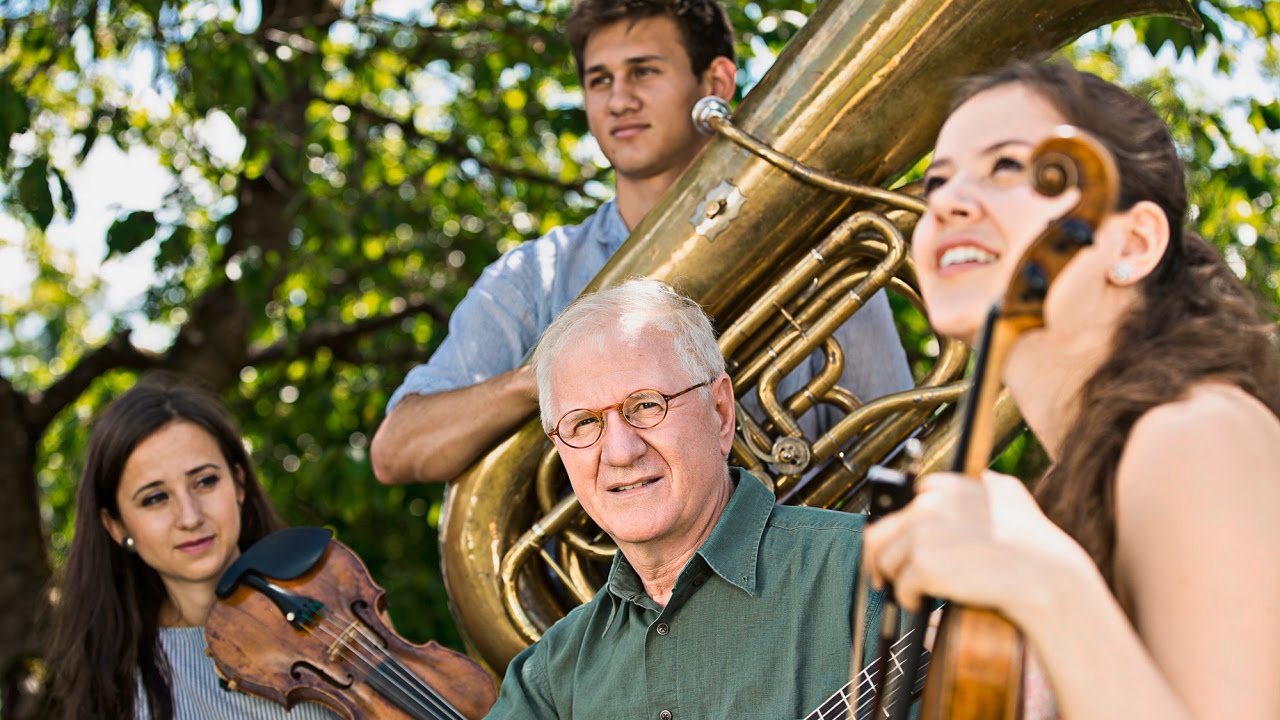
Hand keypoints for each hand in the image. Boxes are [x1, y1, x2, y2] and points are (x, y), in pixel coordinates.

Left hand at [862, 470, 1092, 619]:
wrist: (1044, 574)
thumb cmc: (1033, 541)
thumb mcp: (1013, 496)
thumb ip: (990, 486)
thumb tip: (986, 479)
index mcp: (946, 488)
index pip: (903, 504)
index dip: (900, 529)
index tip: (900, 544)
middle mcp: (928, 505)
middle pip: (880, 533)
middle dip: (879, 556)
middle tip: (881, 574)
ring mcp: (923, 534)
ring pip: (885, 561)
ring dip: (894, 579)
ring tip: (905, 590)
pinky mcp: (924, 565)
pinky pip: (901, 587)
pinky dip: (907, 598)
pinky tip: (919, 602)